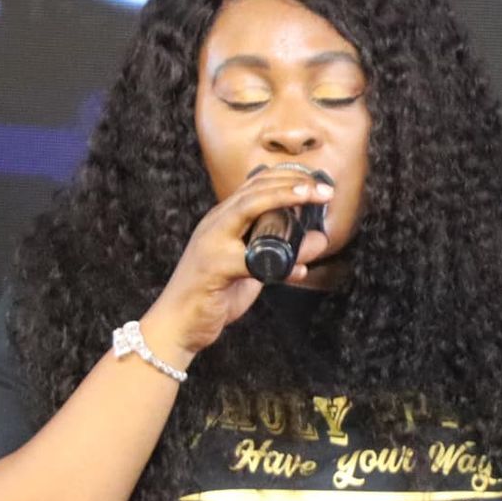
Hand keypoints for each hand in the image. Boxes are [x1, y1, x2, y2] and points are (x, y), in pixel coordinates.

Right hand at [141, 167, 333, 366]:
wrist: (177, 323)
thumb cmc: (214, 294)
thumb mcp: (254, 270)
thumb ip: (282, 255)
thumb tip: (318, 240)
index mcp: (223, 220)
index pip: (254, 185)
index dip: (287, 177)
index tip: (317, 181)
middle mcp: (215, 225)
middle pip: (254, 191)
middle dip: (292, 184)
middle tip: (324, 190)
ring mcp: (212, 244)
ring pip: (248, 209)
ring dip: (282, 199)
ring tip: (310, 197)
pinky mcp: (214, 269)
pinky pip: (250, 260)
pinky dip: (278, 265)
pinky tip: (298, 271)